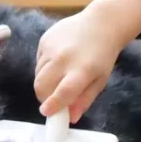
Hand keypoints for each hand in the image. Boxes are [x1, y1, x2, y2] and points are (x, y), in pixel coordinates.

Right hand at [34, 0, 140, 121]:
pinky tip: (58, 62)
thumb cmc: (102, 56)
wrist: (101, 23)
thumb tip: (71, 118)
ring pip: (38, 74)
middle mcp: (64, 58)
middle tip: (51, 100)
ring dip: (44, 83)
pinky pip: (38, 61)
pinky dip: (44, 68)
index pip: (62, 92)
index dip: (52, 105)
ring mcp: (52, 47)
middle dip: (43, 97)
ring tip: (58, 78)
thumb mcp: (100, 80)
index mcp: (82, 70)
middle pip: (42, 85)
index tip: (46, 113)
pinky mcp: (44, 39)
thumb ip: (85, 100)